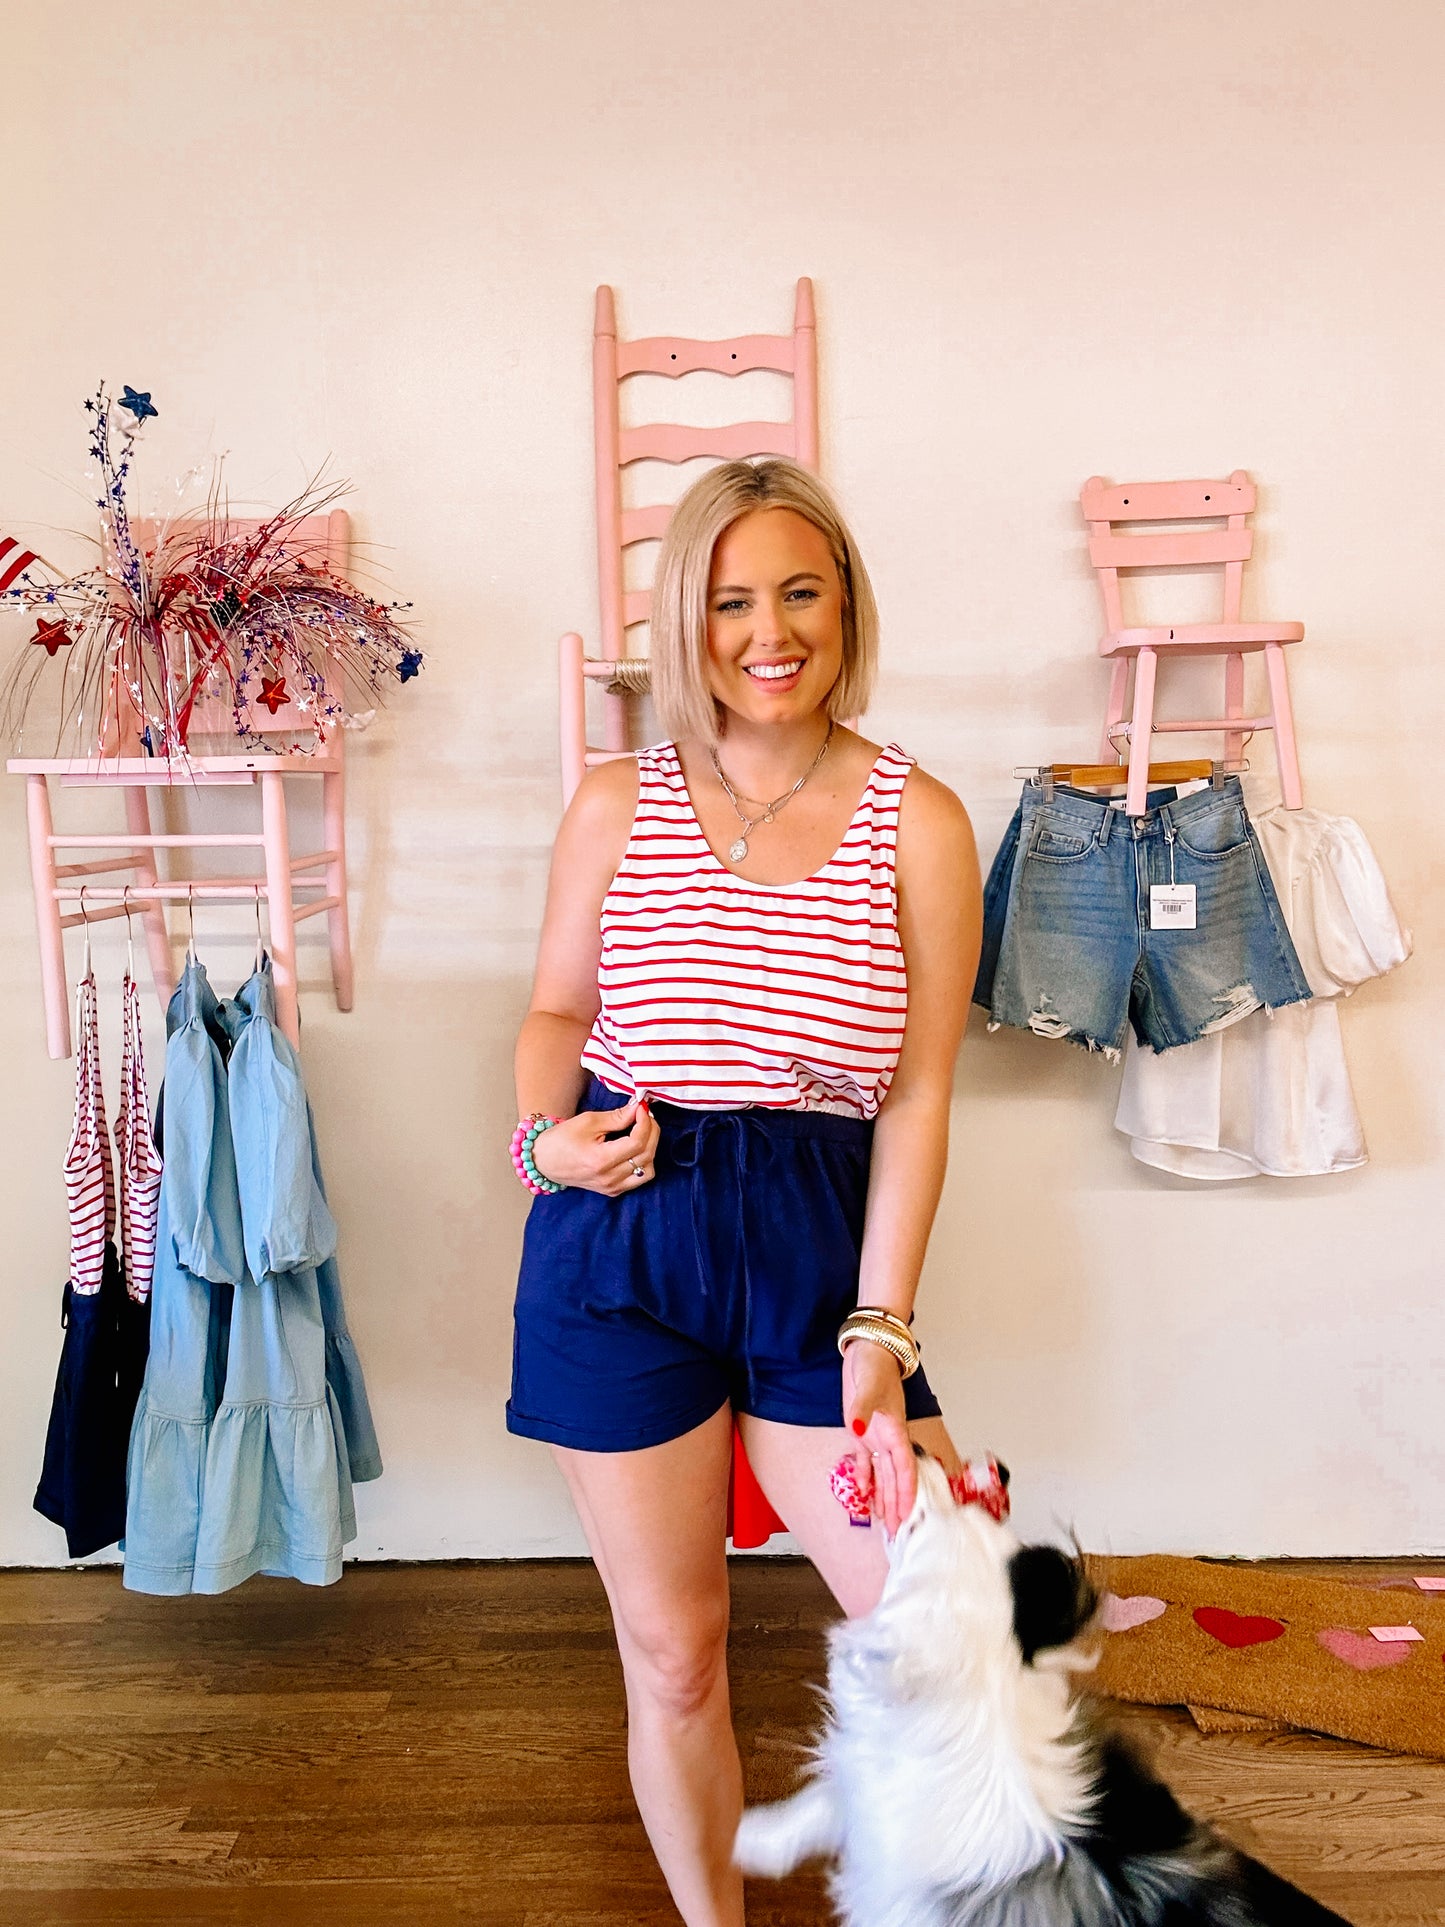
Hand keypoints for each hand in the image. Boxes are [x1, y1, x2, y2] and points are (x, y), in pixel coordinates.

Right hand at [529, 1097, 659, 1196]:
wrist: (543, 1161)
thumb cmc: (561, 1139)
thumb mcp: (588, 1121)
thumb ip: (616, 1117)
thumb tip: (638, 1108)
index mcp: (601, 1161)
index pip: (637, 1142)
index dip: (645, 1122)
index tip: (641, 1107)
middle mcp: (609, 1178)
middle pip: (646, 1155)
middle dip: (651, 1131)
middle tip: (645, 1115)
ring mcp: (611, 1187)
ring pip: (648, 1170)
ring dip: (650, 1148)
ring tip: (642, 1131)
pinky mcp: (612, 1191)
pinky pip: (639, 1179)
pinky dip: (644, 1162)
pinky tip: (636, 1147)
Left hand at [841, 1338, 913, 1533]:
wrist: (869, 1347)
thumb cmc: (874, 1363)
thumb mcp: (868, 1384)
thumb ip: (864, 1409)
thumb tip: (860, 1433)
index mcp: (895, 1429)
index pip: (904, 1468)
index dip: (906, 1493)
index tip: (908, 1516)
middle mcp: (888, 1437)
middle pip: (895, 1478)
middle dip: (897, 1506)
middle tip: (897, 1533)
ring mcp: (875, 1435)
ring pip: (882, 1474)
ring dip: (883, 1497)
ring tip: (885, 1523)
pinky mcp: (861, 1429)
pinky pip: (865, 1461)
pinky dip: (864, 1477)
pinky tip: (863, 1493)